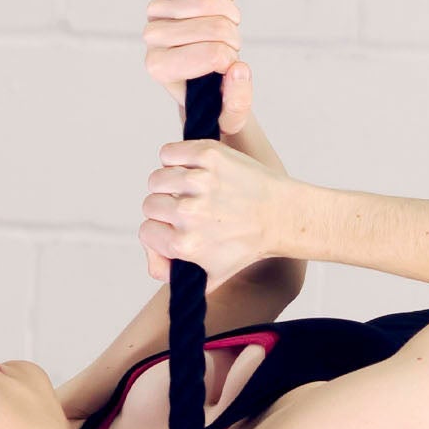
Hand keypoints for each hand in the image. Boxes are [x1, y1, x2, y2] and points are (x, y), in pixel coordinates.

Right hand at [139, 139, 290, 284]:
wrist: (282, 215)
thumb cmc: (247, 244)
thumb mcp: (210, 276)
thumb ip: (171, 275)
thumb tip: (153, 264)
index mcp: (186, 244)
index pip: (146, 231)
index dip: (160, 230)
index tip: (175, 227)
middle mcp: (190, 213)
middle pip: (150, 204)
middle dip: (165, 207)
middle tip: (188, 209)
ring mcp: (200, 182)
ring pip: (158, 178)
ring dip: (170, 183)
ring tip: (192, 191)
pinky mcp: (209, 156)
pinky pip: (170, 153)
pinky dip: (176, 158)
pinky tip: (194, 170)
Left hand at [143, 0, 252, 137]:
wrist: (200, 72)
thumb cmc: (212, 96)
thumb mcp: (230, 114)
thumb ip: (237, 101)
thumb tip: (239, 69)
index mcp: (161, 68)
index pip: (212, 54)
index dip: (232, 59)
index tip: (228, 68)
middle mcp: (152, 37)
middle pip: (215, 25)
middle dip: (233, 37)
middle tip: (231, 46)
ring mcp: (157, 10)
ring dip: (230, 14)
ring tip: (228, 27)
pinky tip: (225, 1)